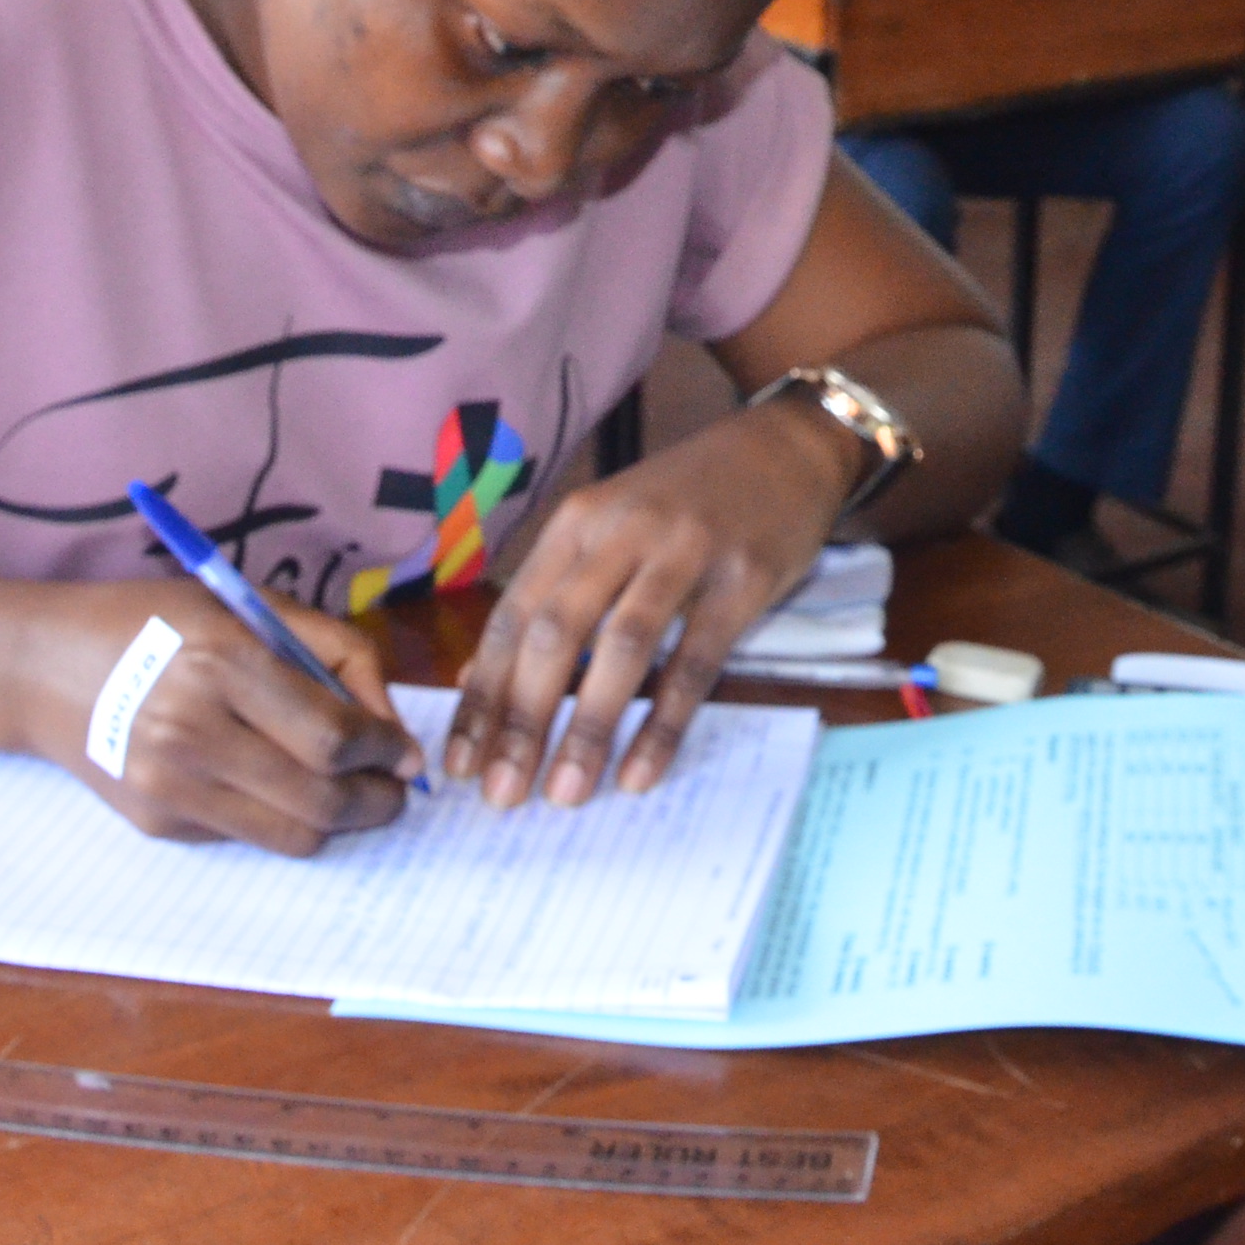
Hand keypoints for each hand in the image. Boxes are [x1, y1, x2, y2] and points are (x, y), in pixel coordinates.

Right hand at [15, 578, 416, 852]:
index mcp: (221, 663)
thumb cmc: (158, 621)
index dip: (388, 751)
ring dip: (340, 823)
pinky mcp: (155, 823)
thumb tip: (392, 727)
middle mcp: (191, 732)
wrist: (43, 667)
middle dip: (378, 801)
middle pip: (321, 797)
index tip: (406, 752)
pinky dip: (280, 817)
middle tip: (396, 790)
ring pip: (292, 835)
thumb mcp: (249, 605)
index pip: (334, 735)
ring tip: (356, 797)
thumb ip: (335, 654)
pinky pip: (247, 835)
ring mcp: (168, 787)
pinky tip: (278, 785)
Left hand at [445, 400, 858, 809]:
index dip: (482, 695)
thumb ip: (549, 597)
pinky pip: (695, 661)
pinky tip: (640, 772)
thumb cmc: (684, 501)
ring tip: (566, 793)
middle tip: (504, 796)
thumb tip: (480, 682)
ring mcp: (685, 552)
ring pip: (621, 646)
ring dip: (587, 727)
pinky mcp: (743, 578)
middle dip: (523, 720)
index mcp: (576, 523)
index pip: (512, 617)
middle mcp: (622, 531)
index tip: (461, 764)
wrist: (784, 448)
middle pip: (555, 632)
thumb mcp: (607, 531)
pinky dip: (663, 722)